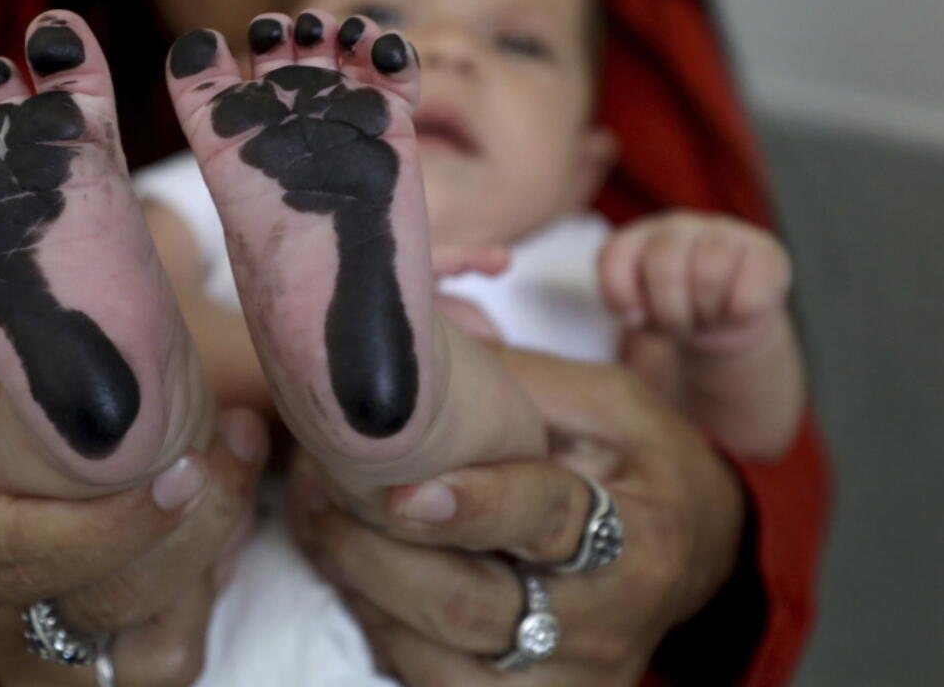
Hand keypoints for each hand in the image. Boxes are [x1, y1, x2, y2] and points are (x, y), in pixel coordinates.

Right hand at [0, 345, 267, 685]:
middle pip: (116, 600)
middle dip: (198, 521)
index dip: (120, 523)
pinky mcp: (93, 668)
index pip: (36, 557)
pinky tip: (220, 514)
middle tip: (239, 436)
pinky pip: (173, 649)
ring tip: (238, 462)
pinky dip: (210, 584)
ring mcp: (49, 661)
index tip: (184, 467)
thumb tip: (100, 355)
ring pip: (161, 644)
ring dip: (215, 552)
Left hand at [289, 351, 744, 685]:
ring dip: (362, 589)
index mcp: (637, 535)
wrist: (692, 557)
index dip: (476, 506)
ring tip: (317, 520)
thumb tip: (417, 355)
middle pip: (473, 609)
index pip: (548, 523)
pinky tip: (348, 569)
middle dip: (379, 552)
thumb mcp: (608, 403)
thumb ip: (521, 384)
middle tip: (319, 489)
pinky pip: (428, 681)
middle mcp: (604, 625)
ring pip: (438, 659)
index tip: (404, 489)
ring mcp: (566, 679)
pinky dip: (377, 625)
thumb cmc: (642, 465)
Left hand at [598, 211, 790, 354]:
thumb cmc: (677, 313)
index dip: (620, 294)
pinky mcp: (766, 252)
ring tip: (707, 318)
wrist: (728, 324)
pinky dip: (739, 313)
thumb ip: (625, 303)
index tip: (633, 318)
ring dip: (705, 312)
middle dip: (670, 311)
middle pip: (665, 265)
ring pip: (708, 273)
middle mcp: (678, 226)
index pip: (616, 254)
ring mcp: (724, 232)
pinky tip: (736, 314)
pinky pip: (750, 290)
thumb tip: (634, 312)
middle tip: (679, 326)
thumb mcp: (641, 312)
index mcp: (639, 237)